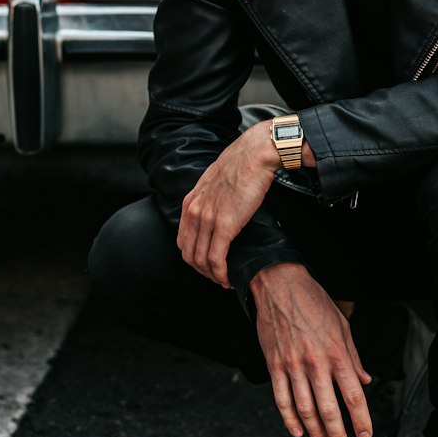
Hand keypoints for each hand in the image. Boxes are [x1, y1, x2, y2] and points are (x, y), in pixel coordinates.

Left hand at [178, 121, 276, 286]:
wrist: (255, 155)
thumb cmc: (242, 164)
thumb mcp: (215, 180)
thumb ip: (210, 197)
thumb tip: (219, 208)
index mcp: (190, 201)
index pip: (183, 240)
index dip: (193, 257)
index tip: (207, 265)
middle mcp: (194, 211)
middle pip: (189, 254)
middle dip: (202, 271)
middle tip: (216, 278)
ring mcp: (208, 219)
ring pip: (201, 260)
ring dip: (212, 276)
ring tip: (224, 281)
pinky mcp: (225, 225)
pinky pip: (216, 258)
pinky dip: (221, 273)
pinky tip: (228, 279)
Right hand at [251, 264, 372, 436]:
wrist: (279, 284)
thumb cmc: (314, 302)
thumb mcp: (342, 325)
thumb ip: (353, 357)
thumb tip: (364, 381)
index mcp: (336, 352)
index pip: (353, 394)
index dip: (361, 419)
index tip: (365, 434)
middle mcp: (315, 362)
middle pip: (329, 408)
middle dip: (338, 434)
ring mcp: (292, 365)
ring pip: (305, 409)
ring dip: (315, 431)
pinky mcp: (274, 364)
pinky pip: (281, 398)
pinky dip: (289, 419)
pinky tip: (297, 431)